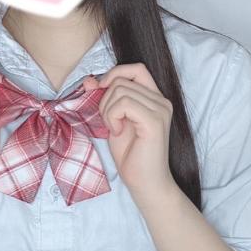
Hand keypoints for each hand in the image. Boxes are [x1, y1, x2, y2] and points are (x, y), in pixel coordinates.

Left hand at [82, 64, 176, 204]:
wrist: (144, 182)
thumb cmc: (131, 155)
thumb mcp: (111, 121)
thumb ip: (103, 99)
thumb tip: (88, 80)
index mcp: (154, 98)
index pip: (136, 68)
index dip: (114, 74)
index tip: (99, 91)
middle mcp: (161, 100)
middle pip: (122, 79)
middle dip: (105, 99)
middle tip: (109, 122)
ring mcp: (160, 109)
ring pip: (120, 90)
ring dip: (107, 110)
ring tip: (114, 129)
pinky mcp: (155, 120)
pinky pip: (124, 104)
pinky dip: (113, 117)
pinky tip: (117, 132)